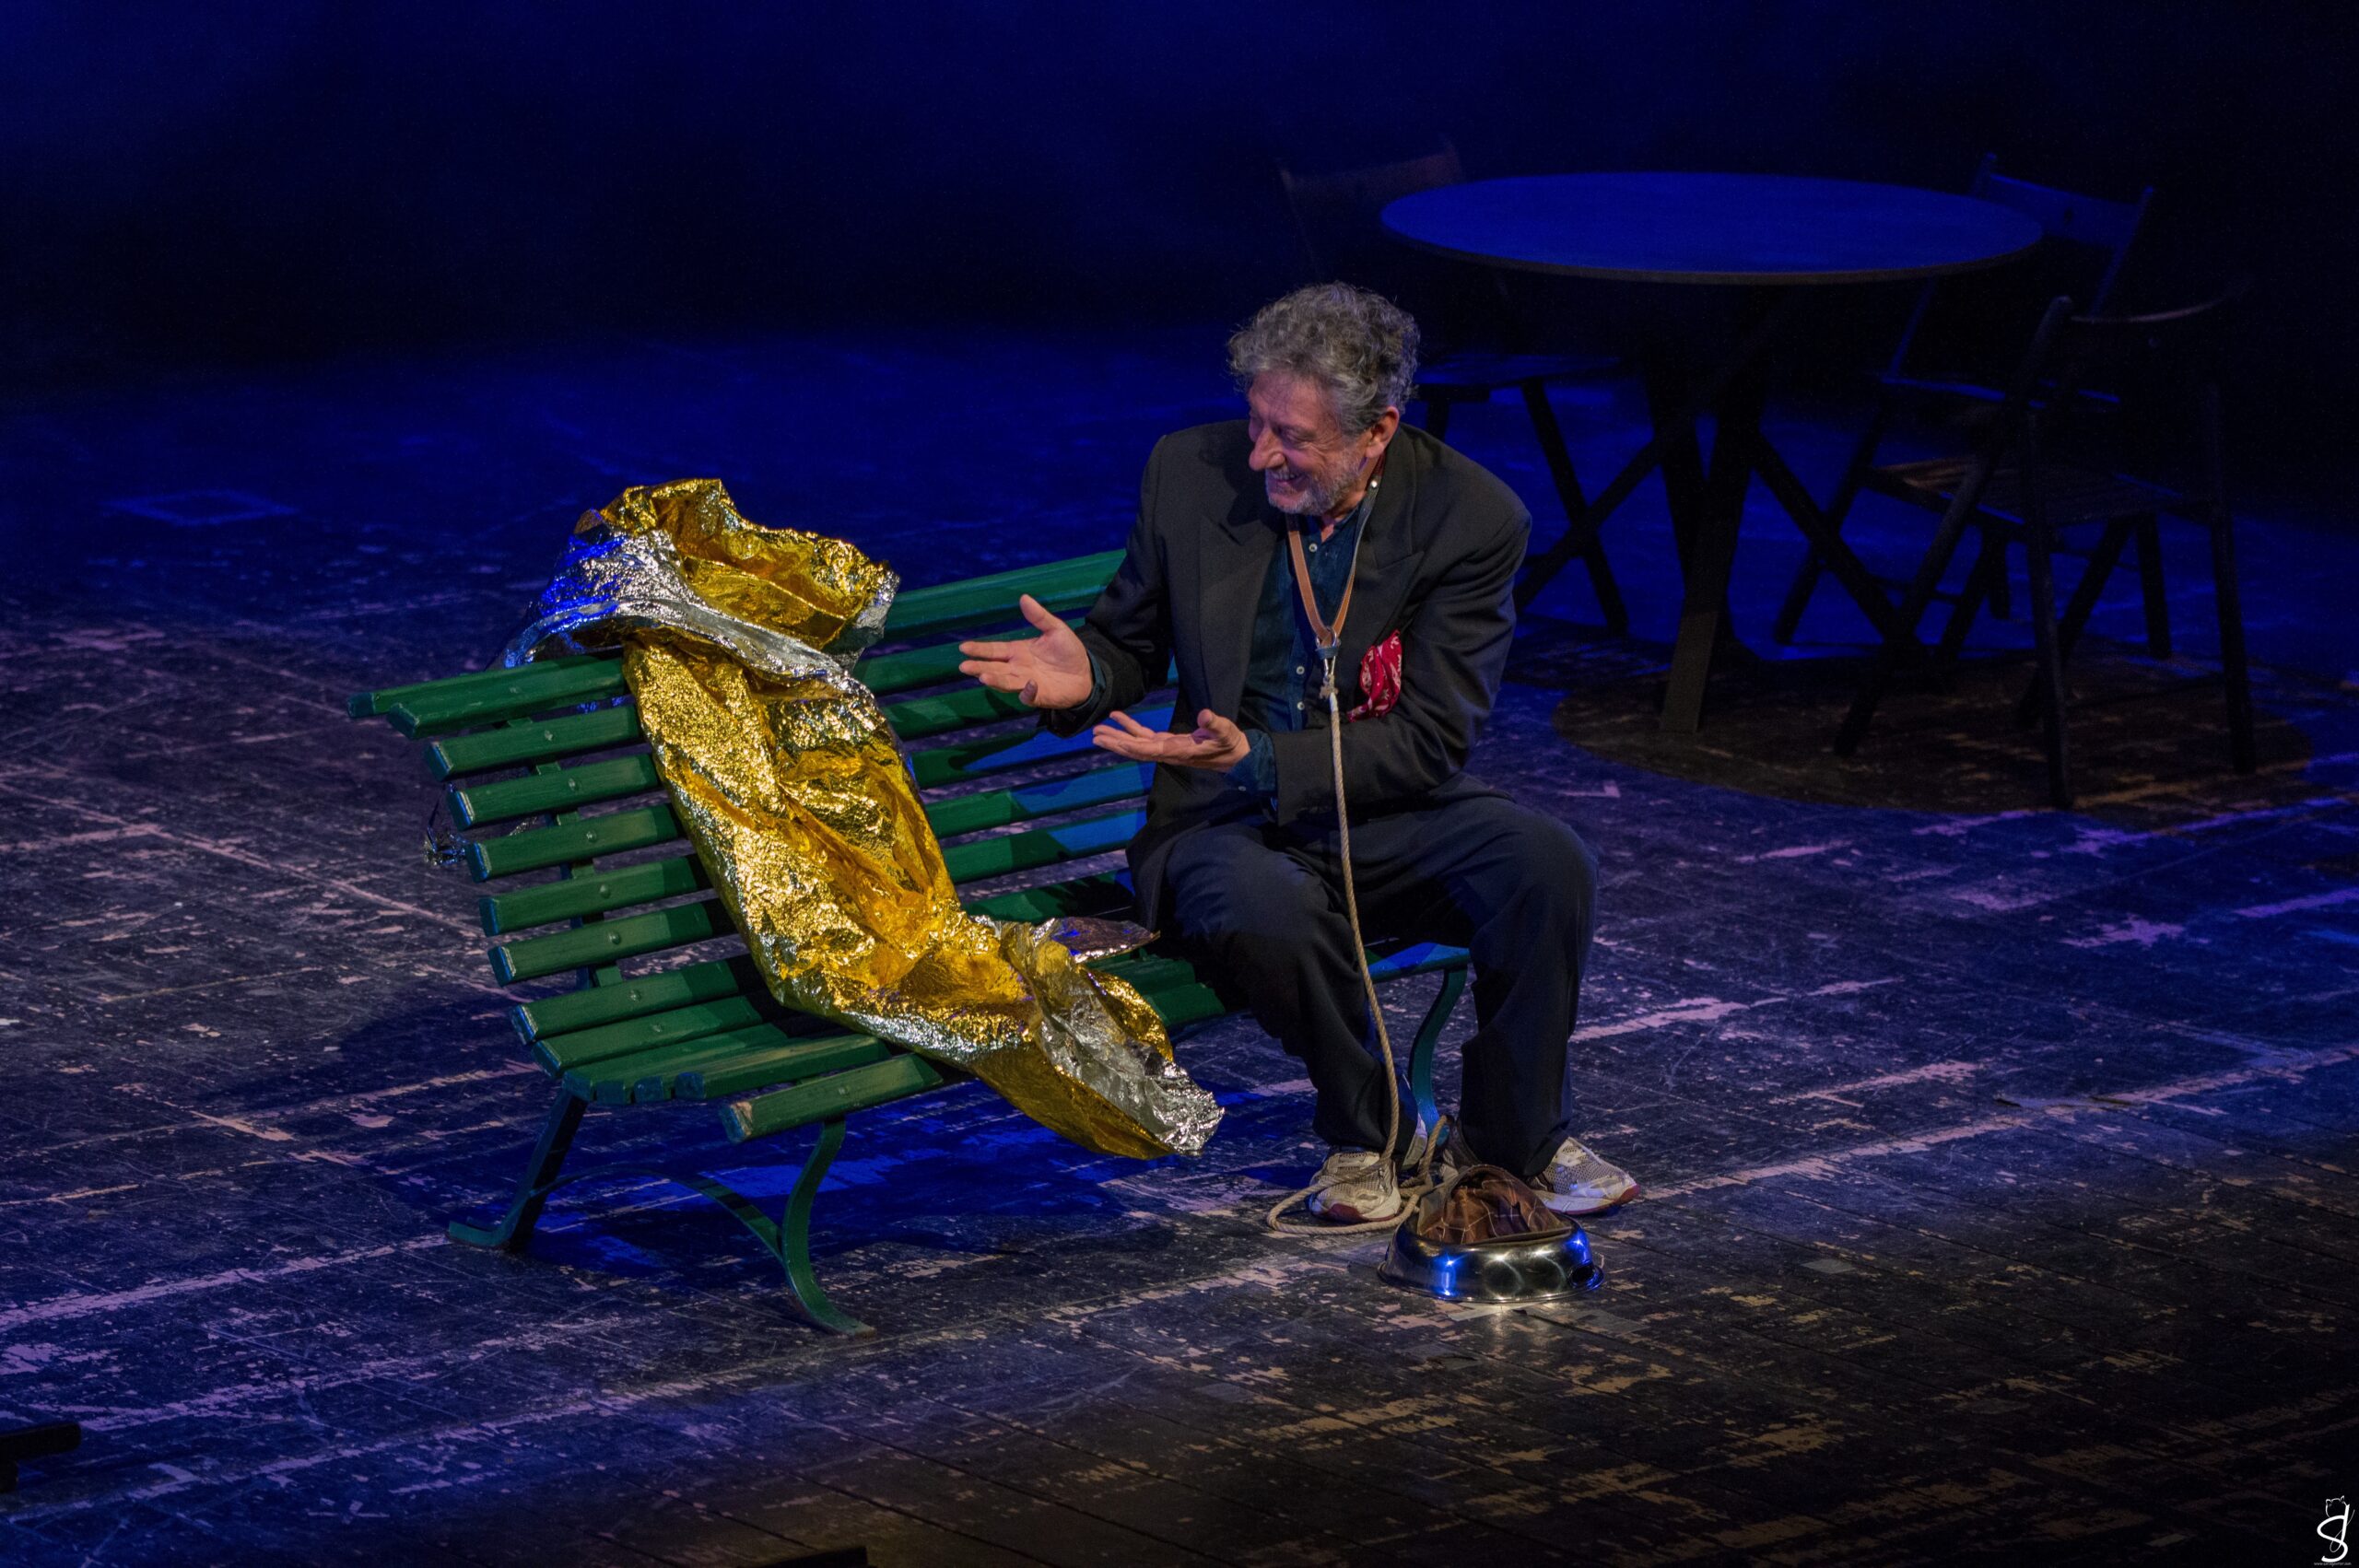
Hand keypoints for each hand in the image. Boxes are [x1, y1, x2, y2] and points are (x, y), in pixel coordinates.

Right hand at [957, 594, 1094, 709]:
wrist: (1086, 674)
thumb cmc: (1068, 652)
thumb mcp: (1056, 629)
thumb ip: (1039, 617)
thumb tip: (1023, 597)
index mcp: (1018, 651)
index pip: (994, 650)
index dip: (979, 649)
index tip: (963, 647)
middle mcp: (1018, 668)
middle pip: (994, 668)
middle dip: (978, 667)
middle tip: (964, 666)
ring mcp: (1026, 683)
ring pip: (1006, 682)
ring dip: (995, 680)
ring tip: (983, 676)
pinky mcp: (1039, 696)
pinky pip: (1029, 696)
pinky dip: (1027, 692)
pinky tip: (1029, 684)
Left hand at [1091, 708, 1251, 770]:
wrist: (1235, 755)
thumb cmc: (1230, 743)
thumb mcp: (1226, 732)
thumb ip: (1215, 724)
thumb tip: (1204, 714)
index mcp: (1178, 751)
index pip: (1150, 750)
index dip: (1132, 746)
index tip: (1115, 741)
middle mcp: (1168, 752)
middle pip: (1136, 750)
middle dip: (1116, 743)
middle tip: (1095, 736)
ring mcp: (1166, 748)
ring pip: (1137, 744)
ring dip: (1118, 737)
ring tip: (1098, 730)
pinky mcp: (1168, 742)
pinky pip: (1145, 737)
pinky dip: (1131, 728)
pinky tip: (1119, 719)